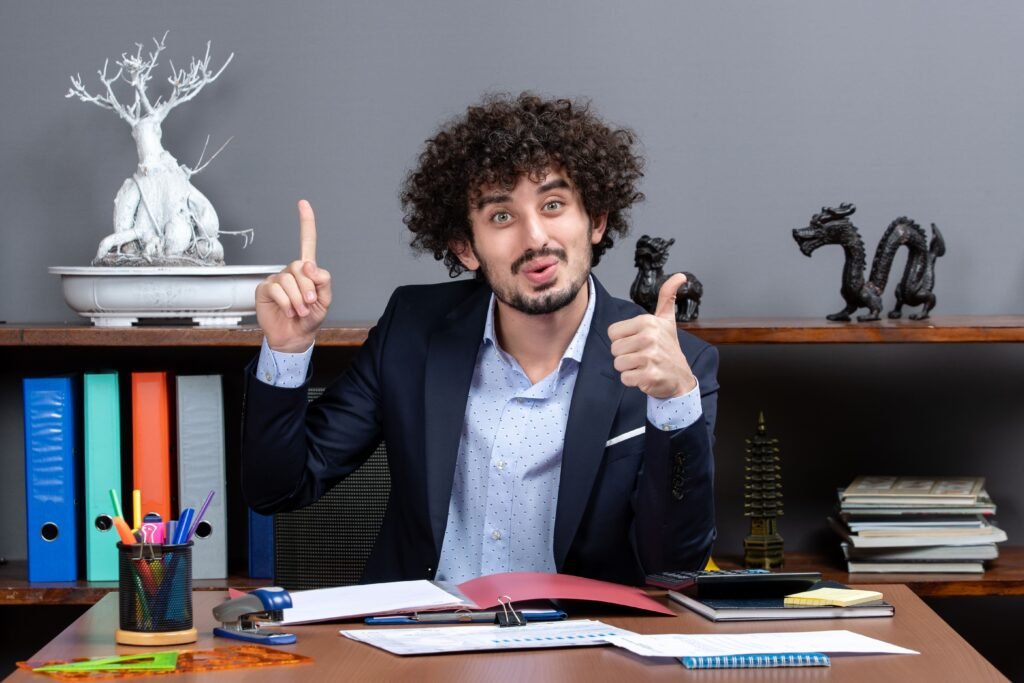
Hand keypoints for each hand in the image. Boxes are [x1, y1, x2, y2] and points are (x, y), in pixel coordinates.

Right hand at [255, 199, 332, 351]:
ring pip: (289, 281)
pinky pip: (277, 289)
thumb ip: (323, 281)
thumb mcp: (325, 300)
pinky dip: (286, 303)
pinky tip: (287, 310)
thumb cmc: (309, 318)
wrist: (294, 337)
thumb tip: (310, 266)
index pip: (306, 242)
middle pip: (300, 267)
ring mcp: (277, 278)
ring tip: (299, 311)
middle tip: (309, 304)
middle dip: (308, 289)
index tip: (303, 204)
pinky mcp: (265, 288)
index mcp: (307, 271)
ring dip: (298, 300)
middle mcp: (291, 271)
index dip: (305, 223)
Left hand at [608, 273, 696, 398]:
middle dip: (625, 355)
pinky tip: (645, 376)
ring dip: (628, 368)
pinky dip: (632, 380)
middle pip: (614, 349)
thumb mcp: (667, 320)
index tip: (638, 342)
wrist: (680, 376)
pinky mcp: (649, 376)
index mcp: (648, 321)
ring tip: (643, 365)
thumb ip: (667, 296)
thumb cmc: (668, 347)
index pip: (613, 333)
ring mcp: (650, 357)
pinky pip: (625, 378)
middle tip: (642, 355)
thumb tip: (680, 276)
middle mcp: (649, 337)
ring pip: (618, 364)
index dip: (623, 340)